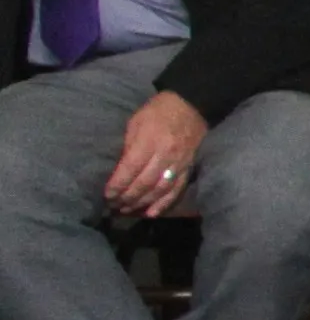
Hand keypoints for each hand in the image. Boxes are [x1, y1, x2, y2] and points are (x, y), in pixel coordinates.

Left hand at [101, 90, 205, 219]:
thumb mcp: (136, 122)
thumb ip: (128, 146)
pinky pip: (176, 189)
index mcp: (150, 141)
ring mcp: (179, 163)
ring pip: (159, 190)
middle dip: (126, 197)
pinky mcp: (189, 168)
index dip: (117, 184)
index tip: (107, 195)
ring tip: (127, 210)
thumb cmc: (158, 111)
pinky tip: (150, 213)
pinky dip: (163, 204)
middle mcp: (166, 154)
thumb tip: (119, 170)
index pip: (130, 168)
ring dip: (142, 203)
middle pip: (144, 183)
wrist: (192, 105)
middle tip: (113, 206)